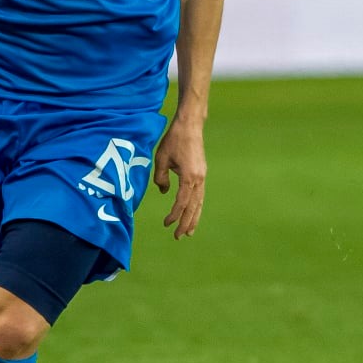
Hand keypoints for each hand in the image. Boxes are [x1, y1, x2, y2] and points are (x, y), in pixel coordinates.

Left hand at [152, 120, 206, 238]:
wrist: (190, 125)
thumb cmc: (174, 140)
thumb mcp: (161, 158)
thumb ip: (160, 177)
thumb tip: (164, 192)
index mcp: (189, 177)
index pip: (182, 202)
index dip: (175, 215)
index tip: (167, 223)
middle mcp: (199, 179)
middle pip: (193, 207)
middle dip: (186, 223)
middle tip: (178, 237)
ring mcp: (202, 177)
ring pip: (199, 203)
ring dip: (194, 218)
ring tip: (189, 232)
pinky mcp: (202, 174)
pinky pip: (200, 195)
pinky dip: (197, 207)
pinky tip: (193, 214)